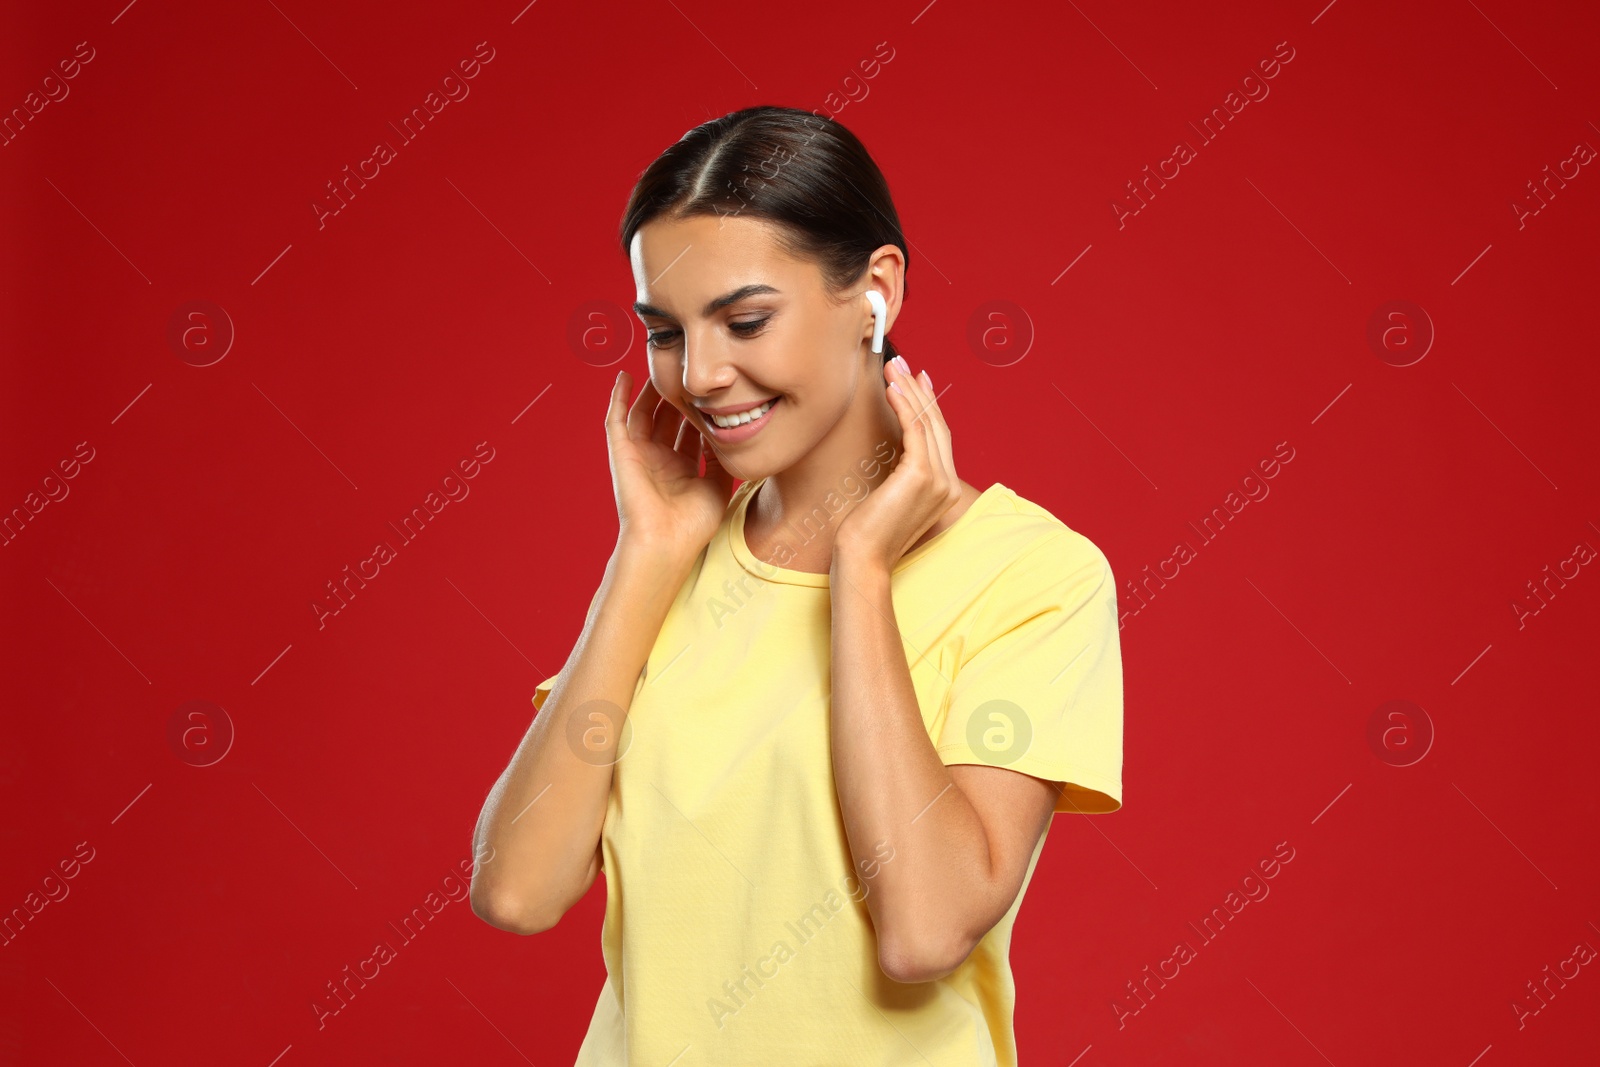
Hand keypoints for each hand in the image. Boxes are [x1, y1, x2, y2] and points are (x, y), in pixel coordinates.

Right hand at [605, 370, 733, 561]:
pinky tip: (625, 376)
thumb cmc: (692, 524)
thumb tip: (725, 430)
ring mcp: (639, 456)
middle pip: (667, 418)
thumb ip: (718, 457)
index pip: (689, 430)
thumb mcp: (717, 485)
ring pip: (644, 414)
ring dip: (652, 391)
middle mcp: (659, 460)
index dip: (699, 410)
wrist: (666, 542)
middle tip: (689, 370)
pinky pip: (616, 419)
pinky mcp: (622, 453)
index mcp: (681, 469)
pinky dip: (618, 397)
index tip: (713, 388)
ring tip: (663, 366)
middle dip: (678, 395)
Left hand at [834, 356, 962, 572]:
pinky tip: (892, 388)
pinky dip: (904, 405)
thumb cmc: (867, 533)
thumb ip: (901, 473)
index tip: (915, 378)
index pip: (939, 435)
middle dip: (918, 389)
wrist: (863, 559)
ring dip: (909, 390)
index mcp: (946, 488)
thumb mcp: (890, 496)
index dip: (928, 403)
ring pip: (927, 423)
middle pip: (936, 424)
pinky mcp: (921, 476)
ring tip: (892, 367)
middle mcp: (948, 483)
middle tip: (900, 362)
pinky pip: (914, 430)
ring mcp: (939, 480)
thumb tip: (896, 444)